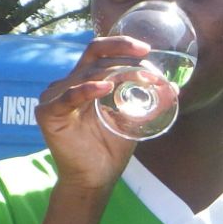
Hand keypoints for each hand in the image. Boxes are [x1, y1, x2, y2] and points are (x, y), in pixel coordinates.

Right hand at [36, 36, 155, 191]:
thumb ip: (148, 101)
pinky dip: (87, 90)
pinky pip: (68, 97)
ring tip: (141, 80)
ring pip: (87, 74)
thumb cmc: (110, 148)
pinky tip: (105, 88)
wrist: (95, 179)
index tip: (146, 49)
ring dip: (117, 74)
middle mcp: (67, 84)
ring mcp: (54, 96)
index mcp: (84, 80)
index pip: (99, 52)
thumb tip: (174, 87)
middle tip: (150, 71)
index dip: (120, 45)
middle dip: (125, 60)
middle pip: (94, 58)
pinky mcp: (48, 114)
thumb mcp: (132, 119)